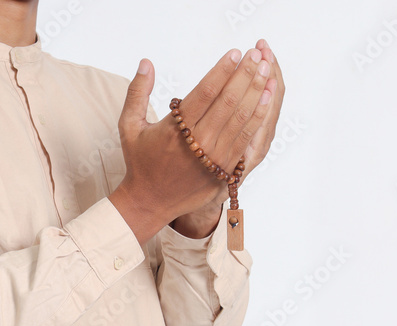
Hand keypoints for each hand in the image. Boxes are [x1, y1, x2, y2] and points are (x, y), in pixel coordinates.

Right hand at [109, 48, 273, 243]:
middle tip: (256, 56)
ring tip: (267, 71)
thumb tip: (146, 63)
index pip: (206, 91)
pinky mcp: (226, 169)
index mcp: (176, 128)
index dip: (223, 69)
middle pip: (228, 101)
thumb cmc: (140, 162)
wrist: (150, 201)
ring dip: (257, 92)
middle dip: (245, 75)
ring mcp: (215, 156)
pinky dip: (259, 116)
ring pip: (242, 118)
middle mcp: (199, 141)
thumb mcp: (129, 125)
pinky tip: (267, 98)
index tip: (236, 53)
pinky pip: (247, 138)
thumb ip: (137, 92)